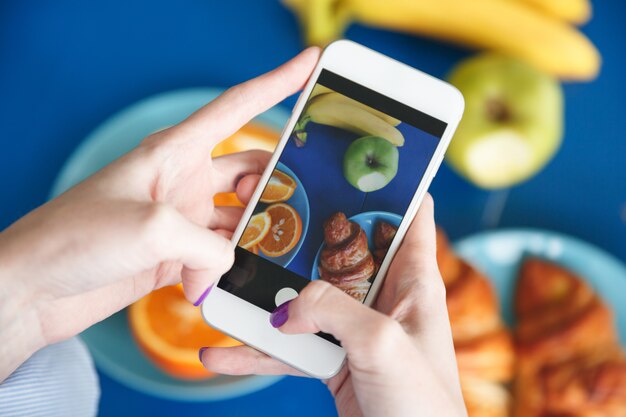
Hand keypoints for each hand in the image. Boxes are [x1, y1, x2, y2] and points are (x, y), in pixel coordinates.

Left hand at [0, 47, 320, 380]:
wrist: (33, 289)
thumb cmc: (75, 239)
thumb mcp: (154, 230)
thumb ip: (207, 245)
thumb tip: (225, 266)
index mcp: (174, 152)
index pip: (237, 107)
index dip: (276, 83)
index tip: (310, 64)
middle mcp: (182, 182)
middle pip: (250, 169)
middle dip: (276, 182)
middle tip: (301, 200)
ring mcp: (181, 220)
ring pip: (239, 218)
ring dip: (253, 235)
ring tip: (272, 250)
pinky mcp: (174, 257)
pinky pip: (218, 258)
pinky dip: (225, 272)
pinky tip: (224, 285)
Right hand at [200, 194, 466, 416]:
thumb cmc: (421, 405)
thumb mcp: (379, 344)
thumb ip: (331, 311)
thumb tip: (286, 305)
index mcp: (413, 281)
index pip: (411, 216)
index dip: (391, 184)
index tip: (354, 160)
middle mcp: (384, 299)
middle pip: (342, 250)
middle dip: (307, 231)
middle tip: (267, 210)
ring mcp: (357, 331)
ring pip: (307, 298)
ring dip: (269, 294)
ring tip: (229, 281)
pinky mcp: (335, 362)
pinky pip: (290, 348)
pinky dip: (257, 350)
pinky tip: (220, 351)